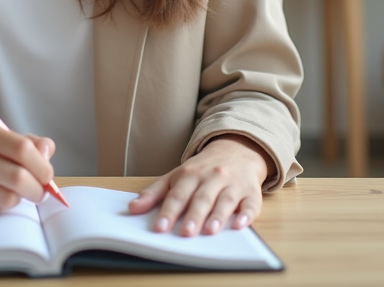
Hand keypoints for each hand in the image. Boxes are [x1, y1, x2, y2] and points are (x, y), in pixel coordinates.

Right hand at [0, 118, 55, 215]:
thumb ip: (27, 142)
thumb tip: (47, 152)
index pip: (22, 148)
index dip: (42, 165)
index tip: (47, 175)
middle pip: (17, 177)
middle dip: (37, 189)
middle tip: (40, 192)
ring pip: (7, 198)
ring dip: (18, 198)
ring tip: (14, 191)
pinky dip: (1, 206)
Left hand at [127, 135, 272, 235]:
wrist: (236, 150)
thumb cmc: (201, 169)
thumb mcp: (176, 176)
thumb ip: (154, 193)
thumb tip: (132, 209)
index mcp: (190, 174)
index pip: (177, 195)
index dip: (168, 211)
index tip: (159, 228)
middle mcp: (212, 177)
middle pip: (201, 198)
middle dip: (193, 215)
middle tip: (185, 233)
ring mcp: (232, 184)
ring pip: (225, 200)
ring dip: (217, 215)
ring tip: (209, 231)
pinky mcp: (250, 192)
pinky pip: (250, 203)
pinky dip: (246, 214)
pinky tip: (240, 224)